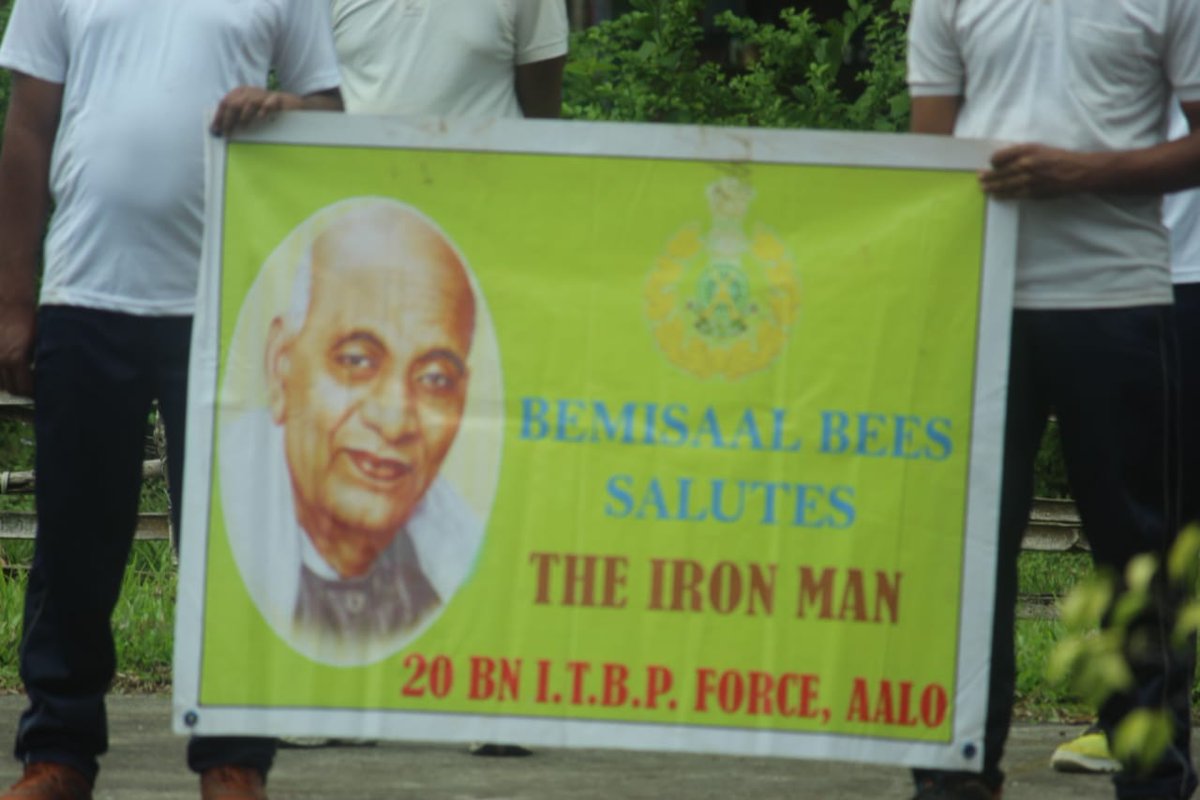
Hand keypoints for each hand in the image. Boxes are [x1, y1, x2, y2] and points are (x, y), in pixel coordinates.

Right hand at [0, 299, 35, 397]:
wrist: (9, 301)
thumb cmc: (28, 320)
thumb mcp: (40, 341)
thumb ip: (40, 360)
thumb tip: (46, 377)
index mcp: (16, 358)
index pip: (24, 388)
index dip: (34, 393)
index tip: (41, 391)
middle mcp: (0, 359)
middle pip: (10, 388)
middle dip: (22, 390)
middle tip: (31, 388)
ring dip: (8, 384)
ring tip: (19, 380)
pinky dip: (0, 376)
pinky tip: (8, 372)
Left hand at [210, 86, 300, 136]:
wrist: (292, 106)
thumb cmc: (268, 111)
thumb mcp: (249, 112)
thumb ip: (235, 117)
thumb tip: (219, 129)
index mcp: (242, 92)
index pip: (226, 102)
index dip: (219, 115)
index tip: (216, 129)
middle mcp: (251, 92)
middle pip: (235, 102)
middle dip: (229, 118)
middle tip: (227, 132)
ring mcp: (265, 95)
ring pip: (250, 102)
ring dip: (245, 115)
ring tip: (243, 127)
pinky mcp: (278, 99)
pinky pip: (270, 102)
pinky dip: (265, 109)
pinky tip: (262, 117)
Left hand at [980, 144, 1094, 198]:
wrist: (1078, 171)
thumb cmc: (1058, 157)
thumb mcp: (1039, 148)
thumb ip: (1021, 152)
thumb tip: (1002, 160)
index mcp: (1028, 150)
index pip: (1001, 156)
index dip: (993, 161)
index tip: (990, 163)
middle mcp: (1027, 164)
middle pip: (1001, 172)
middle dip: (988, 176)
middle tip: (979, 178)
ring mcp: (1029, 180)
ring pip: (1005, 185)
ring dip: (992, 187)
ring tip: (984, 188)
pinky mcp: (1034, 192)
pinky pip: (1014, 194)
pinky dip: (1004, 195)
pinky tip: (997, 196)